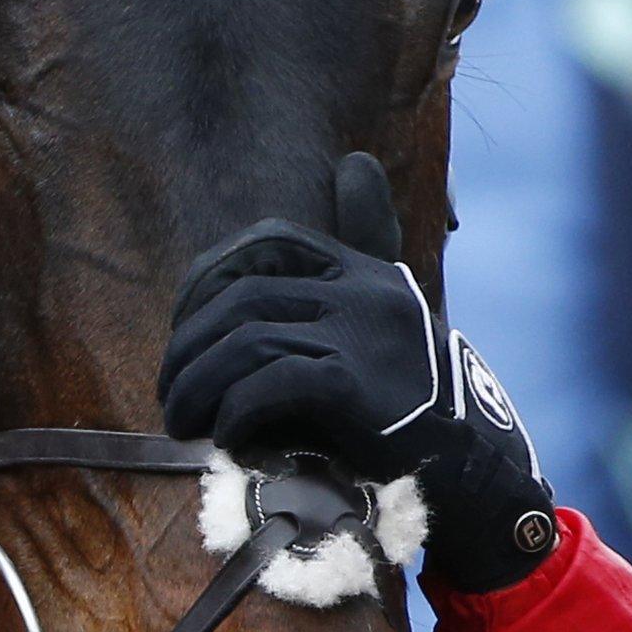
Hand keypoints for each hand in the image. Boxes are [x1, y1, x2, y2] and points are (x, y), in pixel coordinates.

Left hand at [158, 152, 556, 591]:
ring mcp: (361, 336)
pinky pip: (268, 386)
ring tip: (181, 424)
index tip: (185, 329)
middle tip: (171, 395)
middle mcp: (364, 293)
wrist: (461, 468)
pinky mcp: (354, 386)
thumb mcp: (384, 315)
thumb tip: (356, 162)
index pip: (269, 241)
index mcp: (364, 272)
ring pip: (245, 342)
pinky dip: (234, 414)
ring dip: (197, 387)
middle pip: (242, 299)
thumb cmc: (404, 398)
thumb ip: (364, 248)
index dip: (209, 279)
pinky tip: (227, 439)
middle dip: (188, 349)